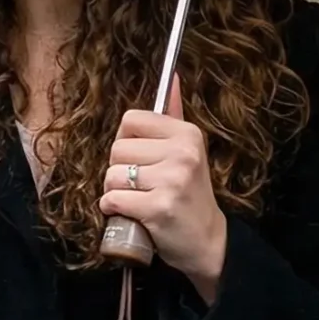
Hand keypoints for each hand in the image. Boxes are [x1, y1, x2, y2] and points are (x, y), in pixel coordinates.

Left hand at [101, 92, 226, 299]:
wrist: (207, 241)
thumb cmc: (190, 195)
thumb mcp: (188, 151)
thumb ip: (174, 115)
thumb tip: (172, 77)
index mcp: (187, 134)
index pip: (130, 120)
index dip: (127, 142)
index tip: (141, 159)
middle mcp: (182, 153)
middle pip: (116, 149)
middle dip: (119, 171)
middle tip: (142, 186)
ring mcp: (171, 180)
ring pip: (111, 175)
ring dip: (115, 192)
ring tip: (138, 200)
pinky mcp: (159, 207)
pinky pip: (112, 199)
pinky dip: (113, 210)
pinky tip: (131, 214)